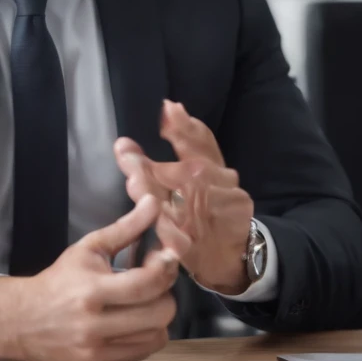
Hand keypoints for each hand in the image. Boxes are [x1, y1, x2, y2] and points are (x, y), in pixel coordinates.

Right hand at [0, 194, 189, 360]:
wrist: (20, 320)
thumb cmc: (58, 280)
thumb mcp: (88, 249)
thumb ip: (125, 228)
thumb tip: (154, 204)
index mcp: (91, 290)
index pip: (147, 283)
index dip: (165, 268)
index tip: (164, 258)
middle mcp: (94, 324)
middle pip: (159, 313)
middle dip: (164, 294)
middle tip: (153, 284)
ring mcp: (96, 351)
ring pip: (156, 336)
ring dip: (157, 317)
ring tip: (142, 303)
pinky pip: (141, 353)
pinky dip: (144, 336)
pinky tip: (132, 322)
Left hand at [114, 101, 253, 295]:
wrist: (234, 254)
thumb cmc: (214, 203)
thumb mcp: (208, 170)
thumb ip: (188, 140)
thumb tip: (169, 106)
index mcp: (218, 170)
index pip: (204, 144)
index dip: (186, 129)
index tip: (166, 109)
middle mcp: (221, 192)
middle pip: (190, 175)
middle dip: (157, 164)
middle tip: (127, 155)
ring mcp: (213, 222)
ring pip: (185, 207)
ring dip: (157, 195)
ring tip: (134, 183)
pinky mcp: (201, 252)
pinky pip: (185, 243)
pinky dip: (171, 234)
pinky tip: (156, 225)